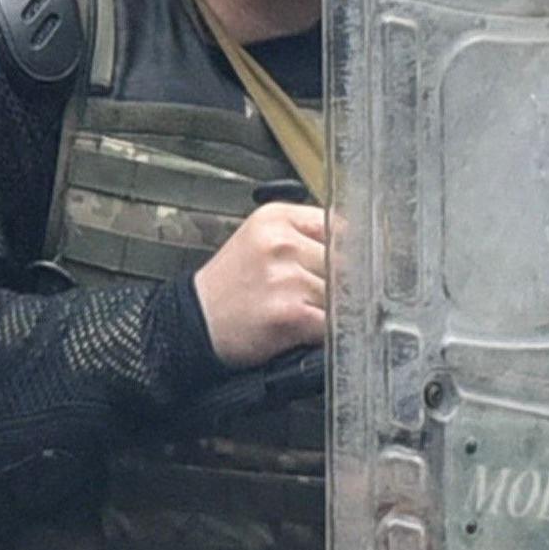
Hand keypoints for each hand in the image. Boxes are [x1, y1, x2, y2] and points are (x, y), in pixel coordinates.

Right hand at [194, 194, 330, 368]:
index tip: (343, 264)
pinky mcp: (290, 313)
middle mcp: (280, 243)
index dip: (346, 250)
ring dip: (328, 309)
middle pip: (343, 261)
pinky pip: (331, 322)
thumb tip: (353, 243)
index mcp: (275, 218)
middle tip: (314, 295)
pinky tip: (303, 329)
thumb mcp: (259, 239)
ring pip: (339, 293)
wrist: (195, 323)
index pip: (337, 226)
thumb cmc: (230, 286)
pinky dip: (324, 330)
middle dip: (336, 282)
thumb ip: (303, 233)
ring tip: (300, 312)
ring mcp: (286, 278)